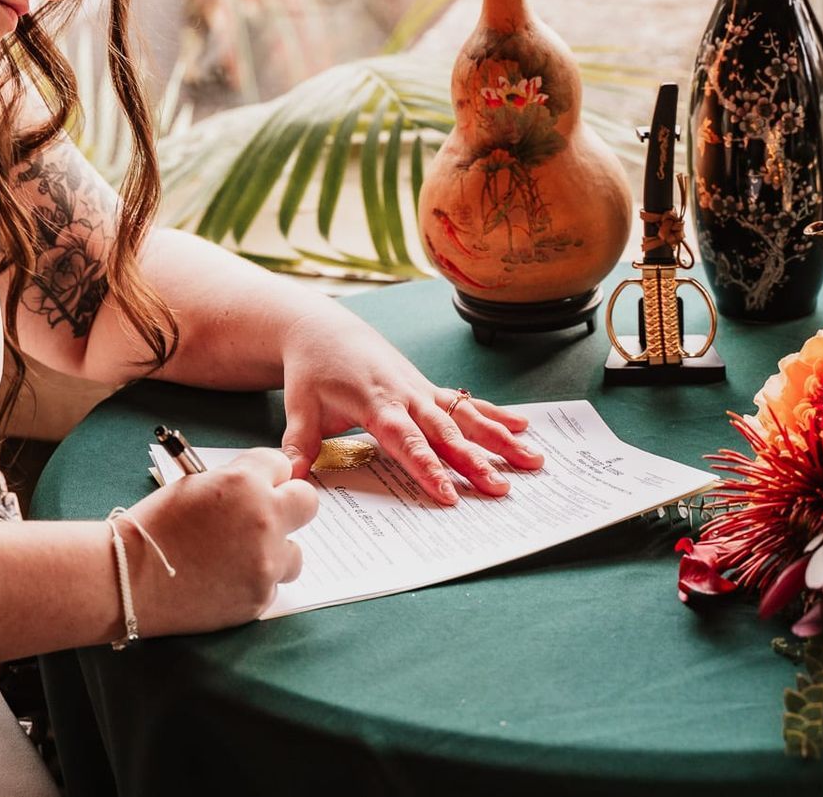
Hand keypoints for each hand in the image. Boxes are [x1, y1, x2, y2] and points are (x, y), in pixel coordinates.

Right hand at [120, 449, 317, 635]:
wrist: (129, 577)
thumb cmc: (154, 526)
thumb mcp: (194, 485)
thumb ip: (235, 481)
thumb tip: (261, 485)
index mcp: (245, 482)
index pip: (282, 465)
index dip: (267, 476)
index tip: (257, 486)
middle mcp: (264, 519)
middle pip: (307, 502)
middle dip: (289, 506)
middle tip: (265, 517)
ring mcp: (266, 562)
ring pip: (294, 552)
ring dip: (274, 552)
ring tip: (238, 556)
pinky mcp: (259, 597)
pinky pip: (272, 585)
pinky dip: (254, 582)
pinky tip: (224, 580)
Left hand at [275, 308, 542, 504]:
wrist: (322, 328)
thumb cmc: (312, 370)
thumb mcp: (299, 407)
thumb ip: (299, 445)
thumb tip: (290, 481)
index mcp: (375, 404)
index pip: (406, 442)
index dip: (427, 467)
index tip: (448, 495)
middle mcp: (405, 396)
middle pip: (445, 433)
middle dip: (475, 461)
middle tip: (500, 488)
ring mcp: (420, 390)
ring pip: (465, 416)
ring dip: (499, 438)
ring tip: (532, 459)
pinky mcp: (427, 387)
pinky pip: (465, 402)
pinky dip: (494, 414)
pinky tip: (523, 425)